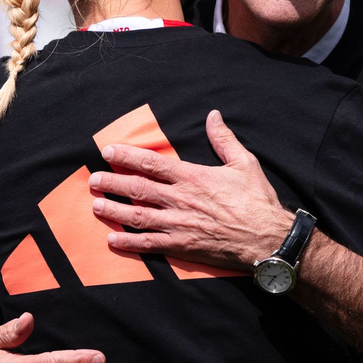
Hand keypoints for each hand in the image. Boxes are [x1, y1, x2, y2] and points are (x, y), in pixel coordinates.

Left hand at [88, 109, 291, 269]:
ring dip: (114, 210)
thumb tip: (214, 115)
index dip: (127, 156)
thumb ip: (224, 140)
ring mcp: (178, 224)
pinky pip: (149, 244)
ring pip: (137, 215)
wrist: (268, 239)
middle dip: (112, 183)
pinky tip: (112, 239)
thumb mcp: (244, 163)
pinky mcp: (181, 246)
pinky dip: (129, 242)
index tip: (108, 152)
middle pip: (137, 188)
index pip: (151, 163)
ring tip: (96, 206)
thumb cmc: (257, 201)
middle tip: (94, 180)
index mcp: (192, 177)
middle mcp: (180, 200)